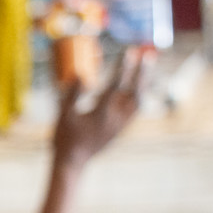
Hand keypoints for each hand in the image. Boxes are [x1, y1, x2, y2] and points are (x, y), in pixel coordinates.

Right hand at [53, 44, 147, 170]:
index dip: (123, 67)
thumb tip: (80, 74)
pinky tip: (139, 87)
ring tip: (148, 68)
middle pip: (136, 93)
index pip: (115, 85)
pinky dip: (139, 96)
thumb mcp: (63, 115)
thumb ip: (71, 94)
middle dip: (143, 74)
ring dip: (144, 84)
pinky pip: (135, 110)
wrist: (74, 161)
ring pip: (139, 102)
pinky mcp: (120, 129)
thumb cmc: (65, 137)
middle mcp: (115, 120)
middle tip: (147, 56)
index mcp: (101, 114)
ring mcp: (120, 126)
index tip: (129, 51)